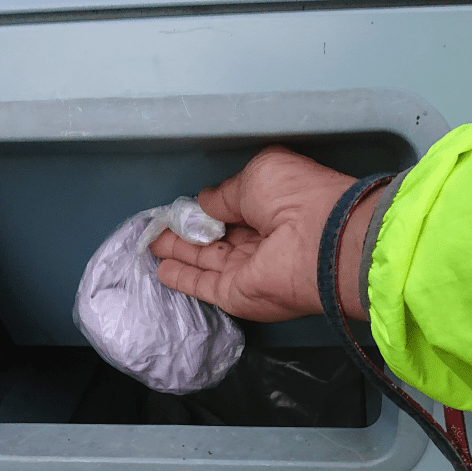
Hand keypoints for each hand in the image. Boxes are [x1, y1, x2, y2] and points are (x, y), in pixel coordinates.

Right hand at [150, 146, 382, 321]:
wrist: (318, 243)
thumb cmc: (295, 197)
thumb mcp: (257, 176)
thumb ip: (225, 193)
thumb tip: (204, 202)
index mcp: (273, 206)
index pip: (234, 209)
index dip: (209, 207)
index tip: (185, 206)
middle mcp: (262, 239)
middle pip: (217, 237)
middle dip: (188, 231)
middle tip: (160, 226)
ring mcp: (248, 270)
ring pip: (206, 261)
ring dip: (180, 252)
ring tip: (153, 244)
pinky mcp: (235, 295)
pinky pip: (203, 285)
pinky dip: (182, 278)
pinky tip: (162, 270)